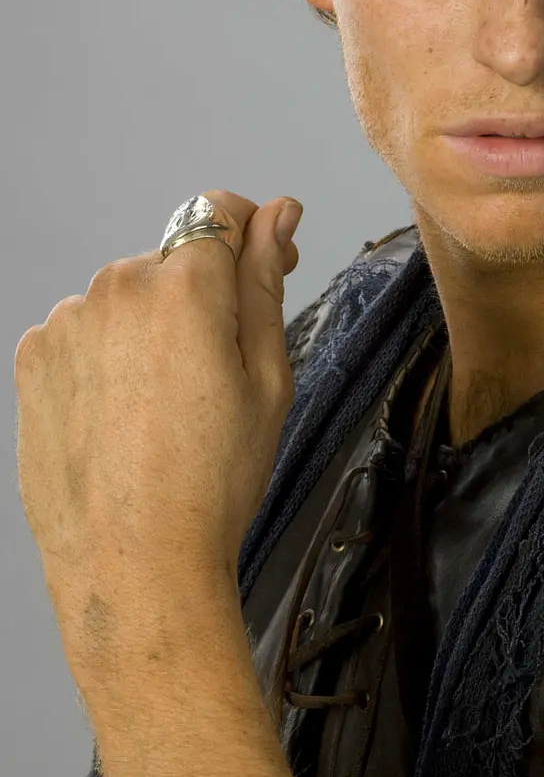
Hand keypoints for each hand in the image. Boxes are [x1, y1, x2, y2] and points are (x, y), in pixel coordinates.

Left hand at [13, 189, 303, 665]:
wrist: (135, 565)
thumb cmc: (214, 480)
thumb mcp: (267, 377)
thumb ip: (265, 281)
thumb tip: (277, 215)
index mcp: (184, 287)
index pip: (217, 212)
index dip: (250, 234)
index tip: (265, 269)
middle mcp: (116, 288)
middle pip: (172, 261)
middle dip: (201, 294)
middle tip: (219, 371)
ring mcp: (66, 324)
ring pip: (126, 299)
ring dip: (150, 327)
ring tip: (166, 406)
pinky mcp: (33, 360)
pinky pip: (84, 332)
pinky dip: (107, 357)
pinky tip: (125, 415)